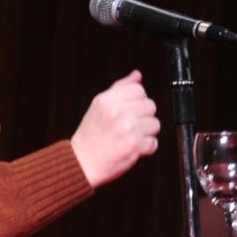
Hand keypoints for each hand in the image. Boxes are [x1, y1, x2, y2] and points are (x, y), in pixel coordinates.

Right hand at [71, 70, 159, 187]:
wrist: (82, 161)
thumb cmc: (91, 135)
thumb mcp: (99, 105)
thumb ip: (120, 88)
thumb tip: (136, 75)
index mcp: (106, 100)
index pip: (138, 90)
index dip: (138, 100)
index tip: (131, 109)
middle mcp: (117, 112)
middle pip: (150, 106)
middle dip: (143, 116)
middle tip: (129, 125)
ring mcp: (127, 128)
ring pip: (155, 124)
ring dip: (146, 133)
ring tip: (130, 137)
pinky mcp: (135, 145)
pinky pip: (154, 143)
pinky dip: (146, 148)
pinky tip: (132, 147)